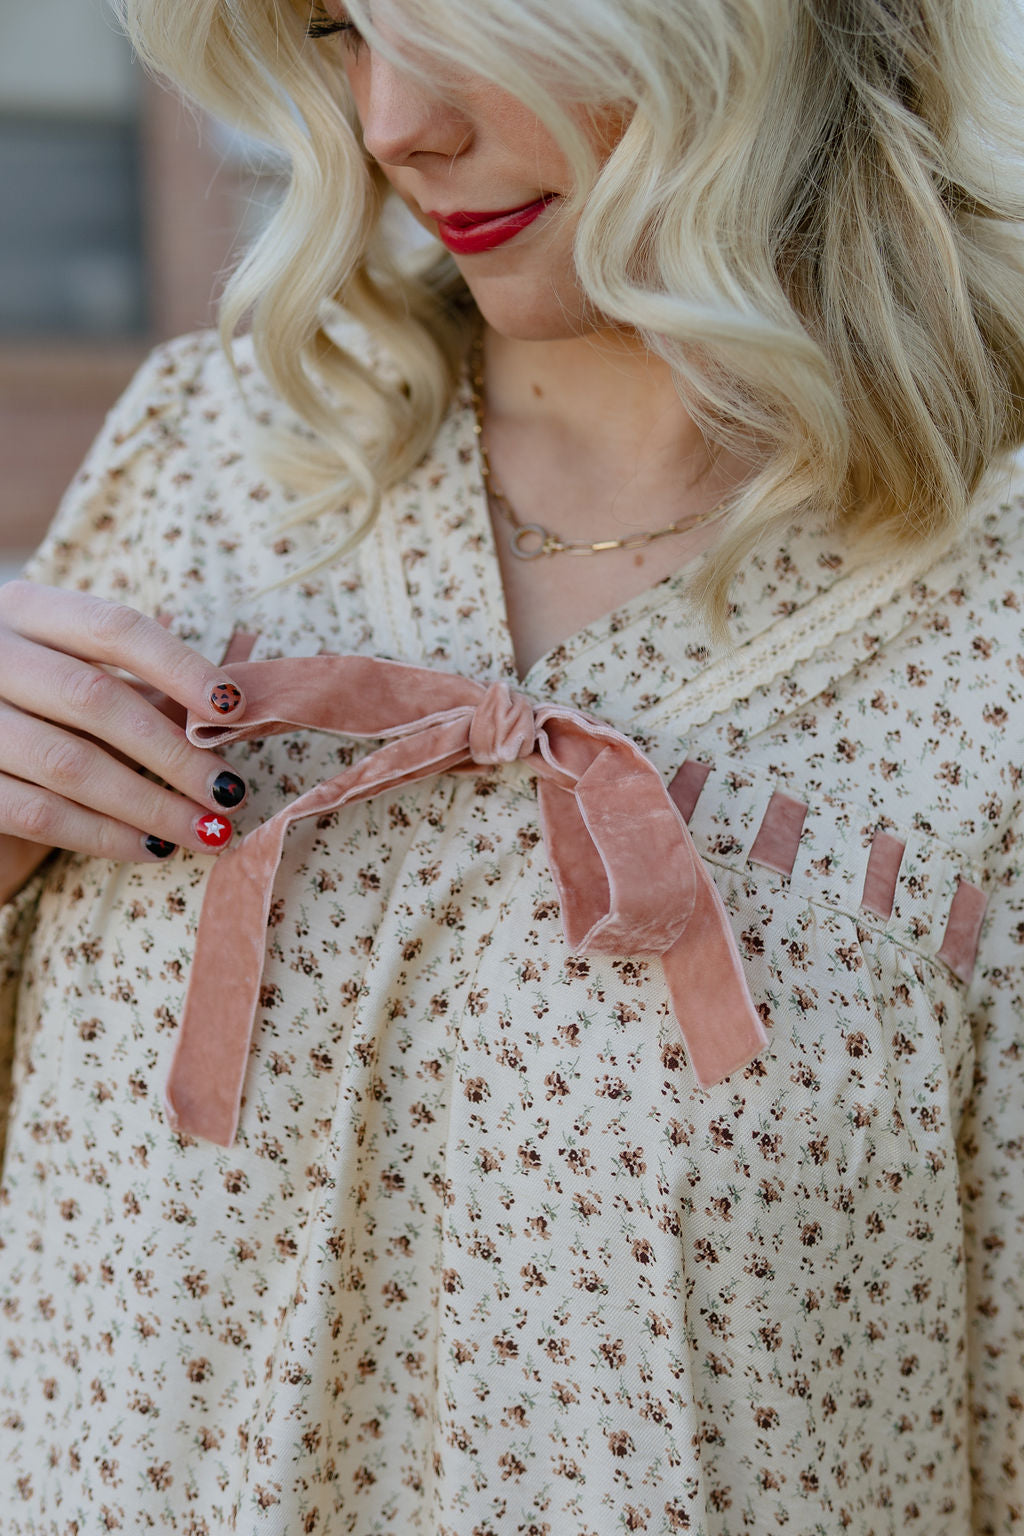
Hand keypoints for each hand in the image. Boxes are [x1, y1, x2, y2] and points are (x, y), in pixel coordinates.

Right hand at [0, 581, 251, 904]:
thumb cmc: (40, 701)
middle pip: (93, 699)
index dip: (179, 668)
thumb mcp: (76, 671)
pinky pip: (39, 813)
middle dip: (173, 753)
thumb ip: (138, 685)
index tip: (234, 708)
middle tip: (229, 793)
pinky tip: (152, 848)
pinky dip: (104, 836)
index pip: (114, 628)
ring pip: (68, 764)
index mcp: (29, 610)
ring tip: (206, 830)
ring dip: (149, 805)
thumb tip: (226, 715)